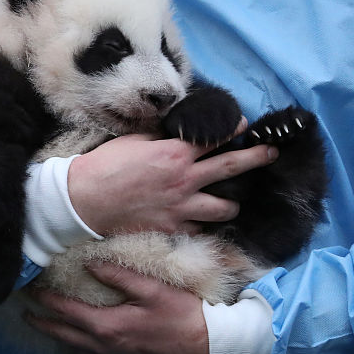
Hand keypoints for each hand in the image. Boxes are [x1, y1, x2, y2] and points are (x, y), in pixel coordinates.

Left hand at [25, 262, 208, 353]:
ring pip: (73, 348)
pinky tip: (74, 341)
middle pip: (62, 334)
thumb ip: (118, 275)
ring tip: (42, 324)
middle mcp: (104, 347)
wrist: (211, 351)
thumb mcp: (152, 289)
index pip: (66, 311)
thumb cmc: (185, 317)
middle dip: (41, 322)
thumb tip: (89, 263)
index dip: (46, 300)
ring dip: (55, 335)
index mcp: (107, 327)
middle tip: (25, 310)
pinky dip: (74, 347)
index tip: (30, 289)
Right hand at [68, 122, 277, 236]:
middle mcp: (185, 180)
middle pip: (232, 167)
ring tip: (231, 201)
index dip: (234, 129)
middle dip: (256, 157)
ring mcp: (181, 207)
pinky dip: (203, 224)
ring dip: (230, 203)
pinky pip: (200, 228)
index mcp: (175, 153)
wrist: (84, 200)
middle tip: (270, 152)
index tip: (244, 126)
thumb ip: (162, 139)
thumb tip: (177, 136)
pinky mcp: (172, 228)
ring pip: (225, 208)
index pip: (215, 138)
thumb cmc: (104, 166)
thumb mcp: (134, 141)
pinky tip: (202, 221)